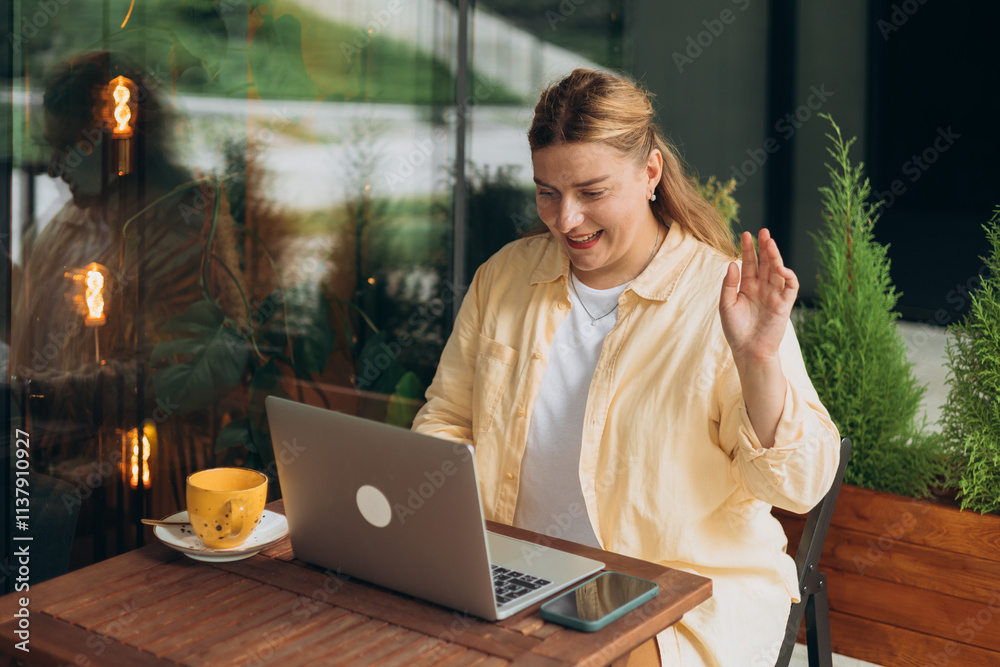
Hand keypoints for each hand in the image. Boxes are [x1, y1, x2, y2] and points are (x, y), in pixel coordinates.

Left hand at [719, 229, 798, 364]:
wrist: (748, 351)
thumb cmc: (735, 330)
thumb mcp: (726, 305)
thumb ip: (729, 284)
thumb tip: (733, 263)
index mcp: (747, 287)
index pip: (750, 263)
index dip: (748, 249)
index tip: (746, 234)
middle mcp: (762, 288)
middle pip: (765, 263)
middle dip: (764, 247)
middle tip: (763, 231)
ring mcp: (774, 295)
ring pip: (778, 271)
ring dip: (775, 256)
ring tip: (770, 242)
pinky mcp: (784, 304)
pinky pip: (790, 286)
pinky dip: (788, 276)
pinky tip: (780, 267)